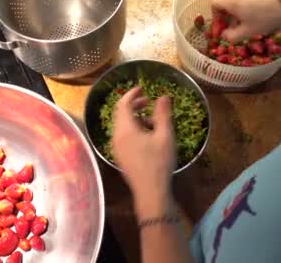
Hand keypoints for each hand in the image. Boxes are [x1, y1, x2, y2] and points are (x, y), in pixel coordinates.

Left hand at [112, 87, 176, 217]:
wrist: (150, 192)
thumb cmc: (159, 162)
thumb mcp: (165, 136)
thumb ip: (163, 114)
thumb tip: (163, 96)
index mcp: (125, 129)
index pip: (123, 104)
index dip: (132, 94)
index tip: (142, 88)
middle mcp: (116, 137)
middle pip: (120, 114)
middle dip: (133, 104)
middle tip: (148, 101)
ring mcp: (117, 148)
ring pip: (122, 126)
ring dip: (135, 118)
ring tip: (152, 120)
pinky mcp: (121, 156)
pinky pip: (123, 136)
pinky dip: (133, 129)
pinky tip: (148, 136)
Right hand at [211, 0, 280, 42]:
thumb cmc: (266, 17)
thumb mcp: (247, 31)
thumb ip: (232, 36)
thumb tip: (224, 36)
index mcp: (230, 0)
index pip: (214, 3)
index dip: (215, 15)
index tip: (222, 26)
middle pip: (226, 1)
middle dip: (228, 14)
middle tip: (236, 27)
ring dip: (240, 9)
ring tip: (250, 20)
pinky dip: (249, 3)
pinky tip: (261, 12)